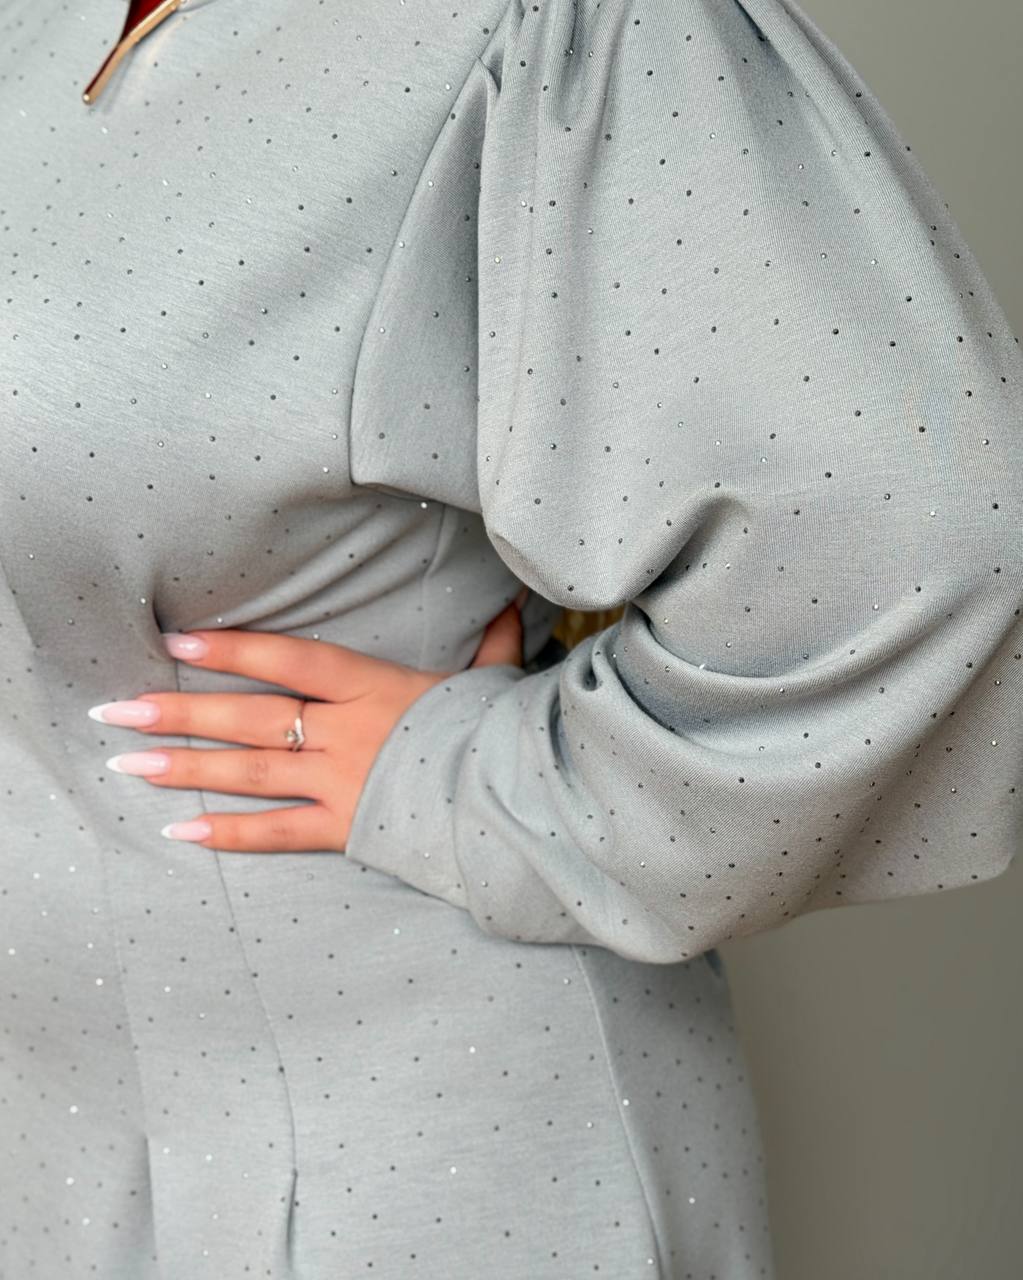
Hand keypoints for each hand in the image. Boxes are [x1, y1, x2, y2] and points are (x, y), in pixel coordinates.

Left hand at [87, 588, 528, 851]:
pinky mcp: (346, 830)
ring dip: (185, 768)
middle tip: (114, 711)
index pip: (289, 660)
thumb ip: (491, 644)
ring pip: (250, 773)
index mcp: (372, 687)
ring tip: (126, 766)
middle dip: (179, 712)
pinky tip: (179, 830)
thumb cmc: (497, 735)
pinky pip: (278, 834)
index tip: (176, 641)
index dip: (232, 650)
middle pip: (250, 718)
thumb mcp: (489, 683)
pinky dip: (229, 834)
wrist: (520, 803)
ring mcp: (341, 782)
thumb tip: (514, 604)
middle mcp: (345, 731)